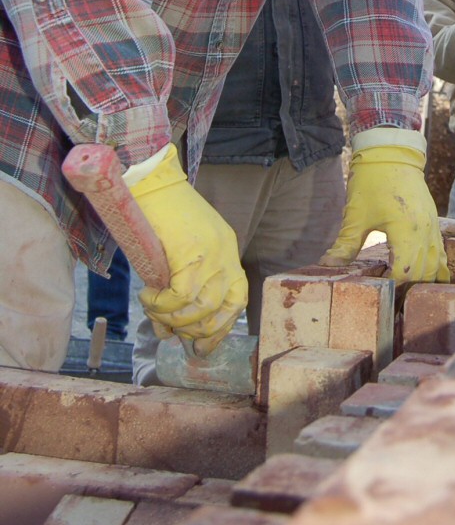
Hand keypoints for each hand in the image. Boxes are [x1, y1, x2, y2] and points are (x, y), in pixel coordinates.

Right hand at [126, 144, 247, 354]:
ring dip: (175, 319)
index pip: (237, 298)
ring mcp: (212, 251)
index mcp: (227, 250)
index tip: (202, 344)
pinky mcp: (191, 250)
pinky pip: (181, 295)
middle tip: (172, 333)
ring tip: (154, 311)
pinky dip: (162, 304)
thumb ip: (177, 286)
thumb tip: (169, 329)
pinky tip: (147, 296)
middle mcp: (225, 252)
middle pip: (223, 308)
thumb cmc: (157, 214)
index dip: (221, 326)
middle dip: (197, 331)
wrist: (148, 180)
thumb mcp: (176, 251)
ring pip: (202, 306)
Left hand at [319, 128, 448, 282]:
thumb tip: (328, 265)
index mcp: (407, 232)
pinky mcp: (434, 223)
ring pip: (435, 266)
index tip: (378, 292)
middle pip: (423, 274)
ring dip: (422, 280)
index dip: (392, 286)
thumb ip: (345, 245)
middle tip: (390, 298)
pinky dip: (434, 267)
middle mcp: (425, 232)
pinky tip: (424, 276)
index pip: (404, 273)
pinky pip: (440, 253)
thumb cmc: (372, 181)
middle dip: (407, 288)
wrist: (391, 153)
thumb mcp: (356, 215)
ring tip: (405, 291)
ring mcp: (433, 227)